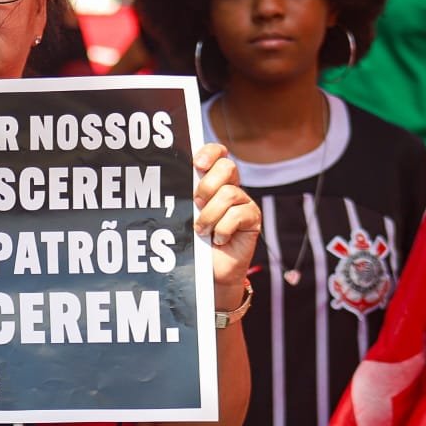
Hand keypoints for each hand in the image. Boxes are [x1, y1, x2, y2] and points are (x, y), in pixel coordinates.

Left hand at [192, 142, 261, 304]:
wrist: (210, 272)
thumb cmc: (194, 242)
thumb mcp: (185, 215)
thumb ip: (185, 196)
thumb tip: (173, 178)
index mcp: (213, 181)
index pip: (218, 153)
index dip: (211, 152)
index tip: (197, 164)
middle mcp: (230, 187)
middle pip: (228, 166)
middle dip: (208, 184)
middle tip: (196, 203)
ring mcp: (243, 203)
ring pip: (229, 193)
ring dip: (210, 215)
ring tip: (202, 230)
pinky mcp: (253, 219)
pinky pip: (238, 215)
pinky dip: (223, 229)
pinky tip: (218, 239)